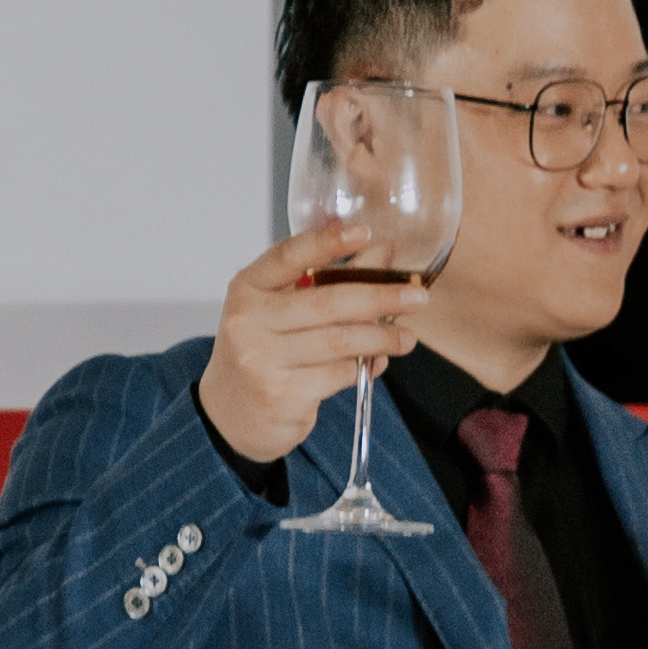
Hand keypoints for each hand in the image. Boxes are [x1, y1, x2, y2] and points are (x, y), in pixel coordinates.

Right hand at [195, 219, 432, 468]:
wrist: (231, 414)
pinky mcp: (281, 394)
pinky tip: (376, 363)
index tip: (365, 233)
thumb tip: (380, 251)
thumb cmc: (261, 353)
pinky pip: (338, 374)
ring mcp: (262, 360)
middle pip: (326, 302)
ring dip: (381, 337)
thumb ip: (323, 282)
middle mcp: (248, 321)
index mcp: (247, 289)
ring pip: (338, 341)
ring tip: (406, 338)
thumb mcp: (280, 311)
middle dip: (378, 297)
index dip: (327, 243)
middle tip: (415, 297)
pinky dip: (364, 367)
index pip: (288, 256)